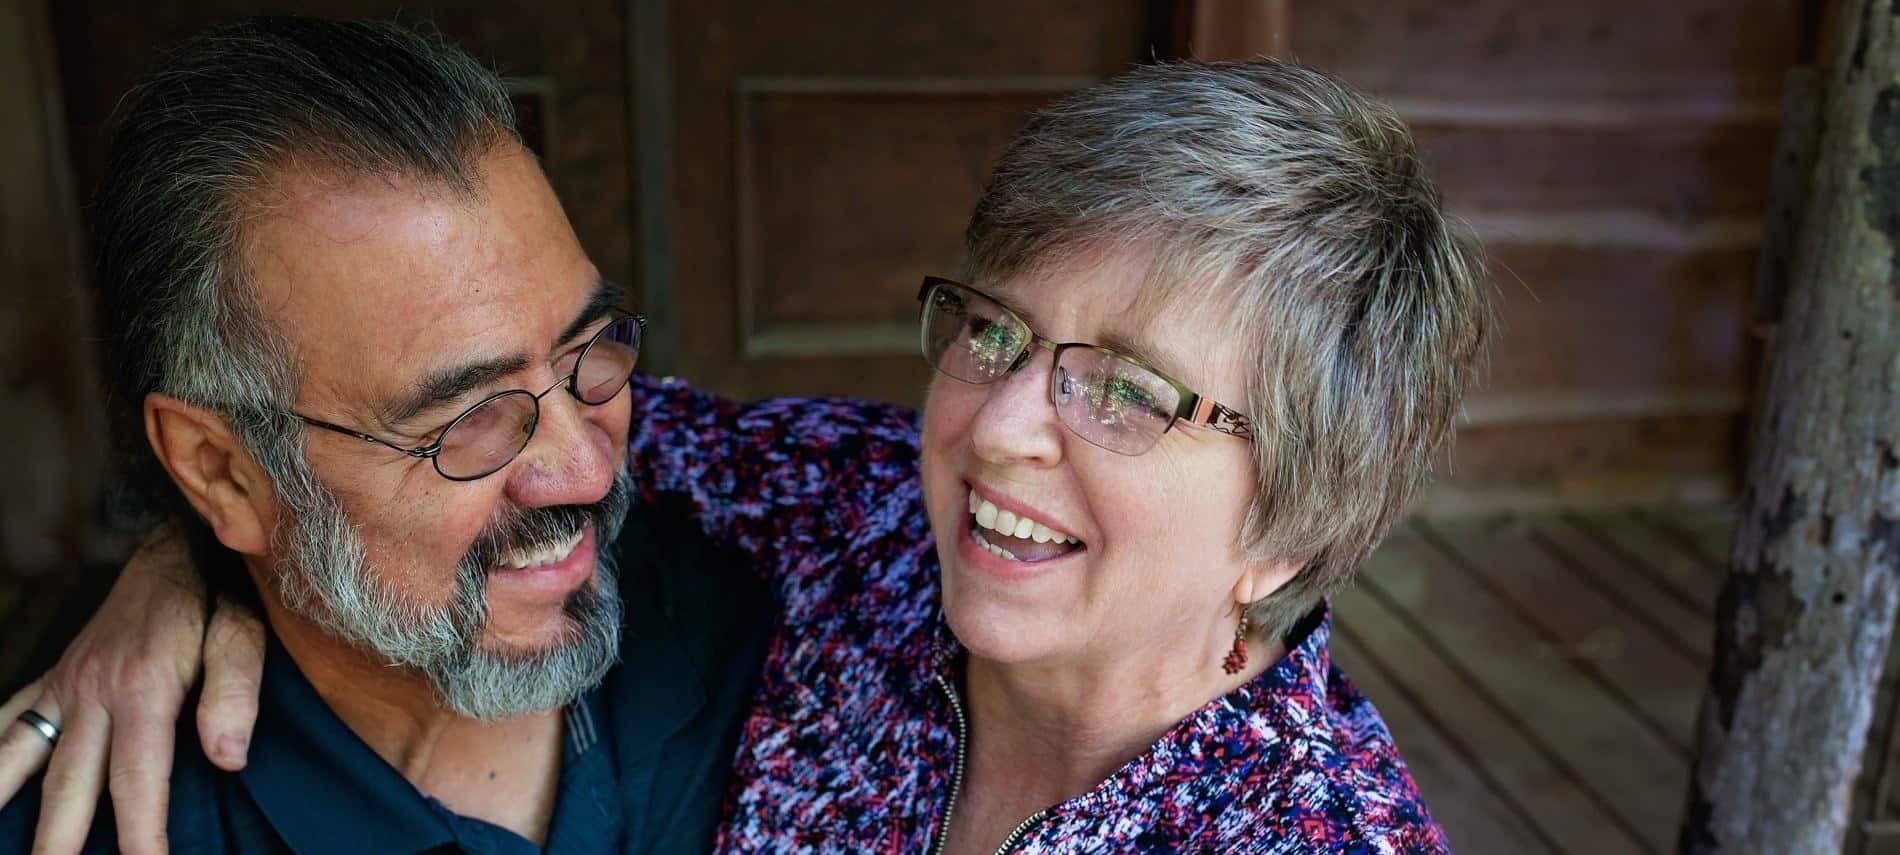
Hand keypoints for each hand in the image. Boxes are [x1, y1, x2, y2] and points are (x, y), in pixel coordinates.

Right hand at [0, 524, 264, 854]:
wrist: (180, 549)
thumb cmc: (221, 599)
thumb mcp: (244, 636)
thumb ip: (236, 694)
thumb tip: (230, 759)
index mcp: (143, 689)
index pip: (137, 780)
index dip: (140, 835)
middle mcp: (92, 693)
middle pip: (69, 787)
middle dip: (58, 843)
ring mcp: (64, 687)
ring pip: (19, 758)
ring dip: (4, 804)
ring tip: (4, 848)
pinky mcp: (53, 680)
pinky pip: (5, 721)